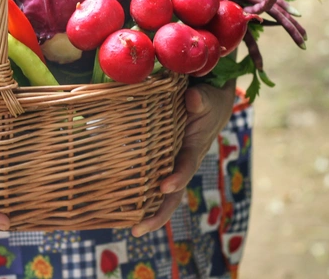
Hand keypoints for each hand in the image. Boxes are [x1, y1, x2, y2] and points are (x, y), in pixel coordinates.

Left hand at [131, 82, 235, 236]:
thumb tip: (193, 98)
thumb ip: (201, 100)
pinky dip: (137, 195)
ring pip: (160, 195)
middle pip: (172, 194)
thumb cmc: (208, 102)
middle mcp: (182, 163)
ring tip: (127, 229)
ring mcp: (171, 165)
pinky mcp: (161, 162)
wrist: (209, 104)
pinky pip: (149, 181)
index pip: (185, 166)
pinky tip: (118, 208)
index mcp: (194, 149)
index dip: (177, 177)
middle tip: (138, 229)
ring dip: (145, 212)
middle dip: (157, 214)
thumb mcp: (208, 99)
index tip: (164, 186)